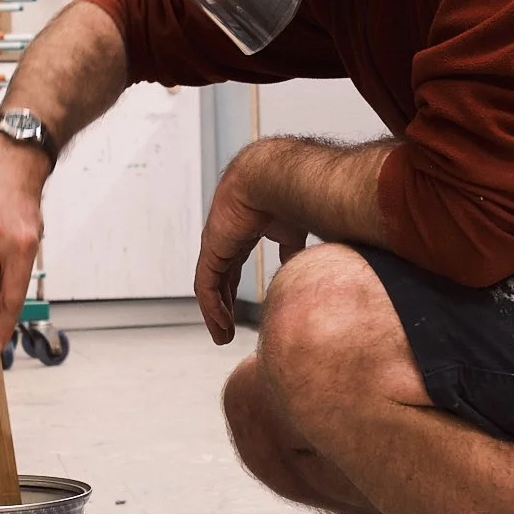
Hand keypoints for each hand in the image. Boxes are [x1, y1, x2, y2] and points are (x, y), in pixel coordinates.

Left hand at [195, 148, 307, 344]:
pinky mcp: (211, 251)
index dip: (234, 288)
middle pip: (220, 278)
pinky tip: (221, 326)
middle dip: (223, 304)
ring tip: (223, 336)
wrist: (275, 177)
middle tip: (226, 328)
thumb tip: (306, 269)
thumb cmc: (290, 194)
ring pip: (211, 287)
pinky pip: (207, 287)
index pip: (233, 264)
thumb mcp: (294, 229)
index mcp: (243, 230)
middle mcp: (225, 238)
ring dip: (216, 314)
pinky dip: (213, 309)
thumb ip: (294, 249)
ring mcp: (216, 244)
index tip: (239, 307)